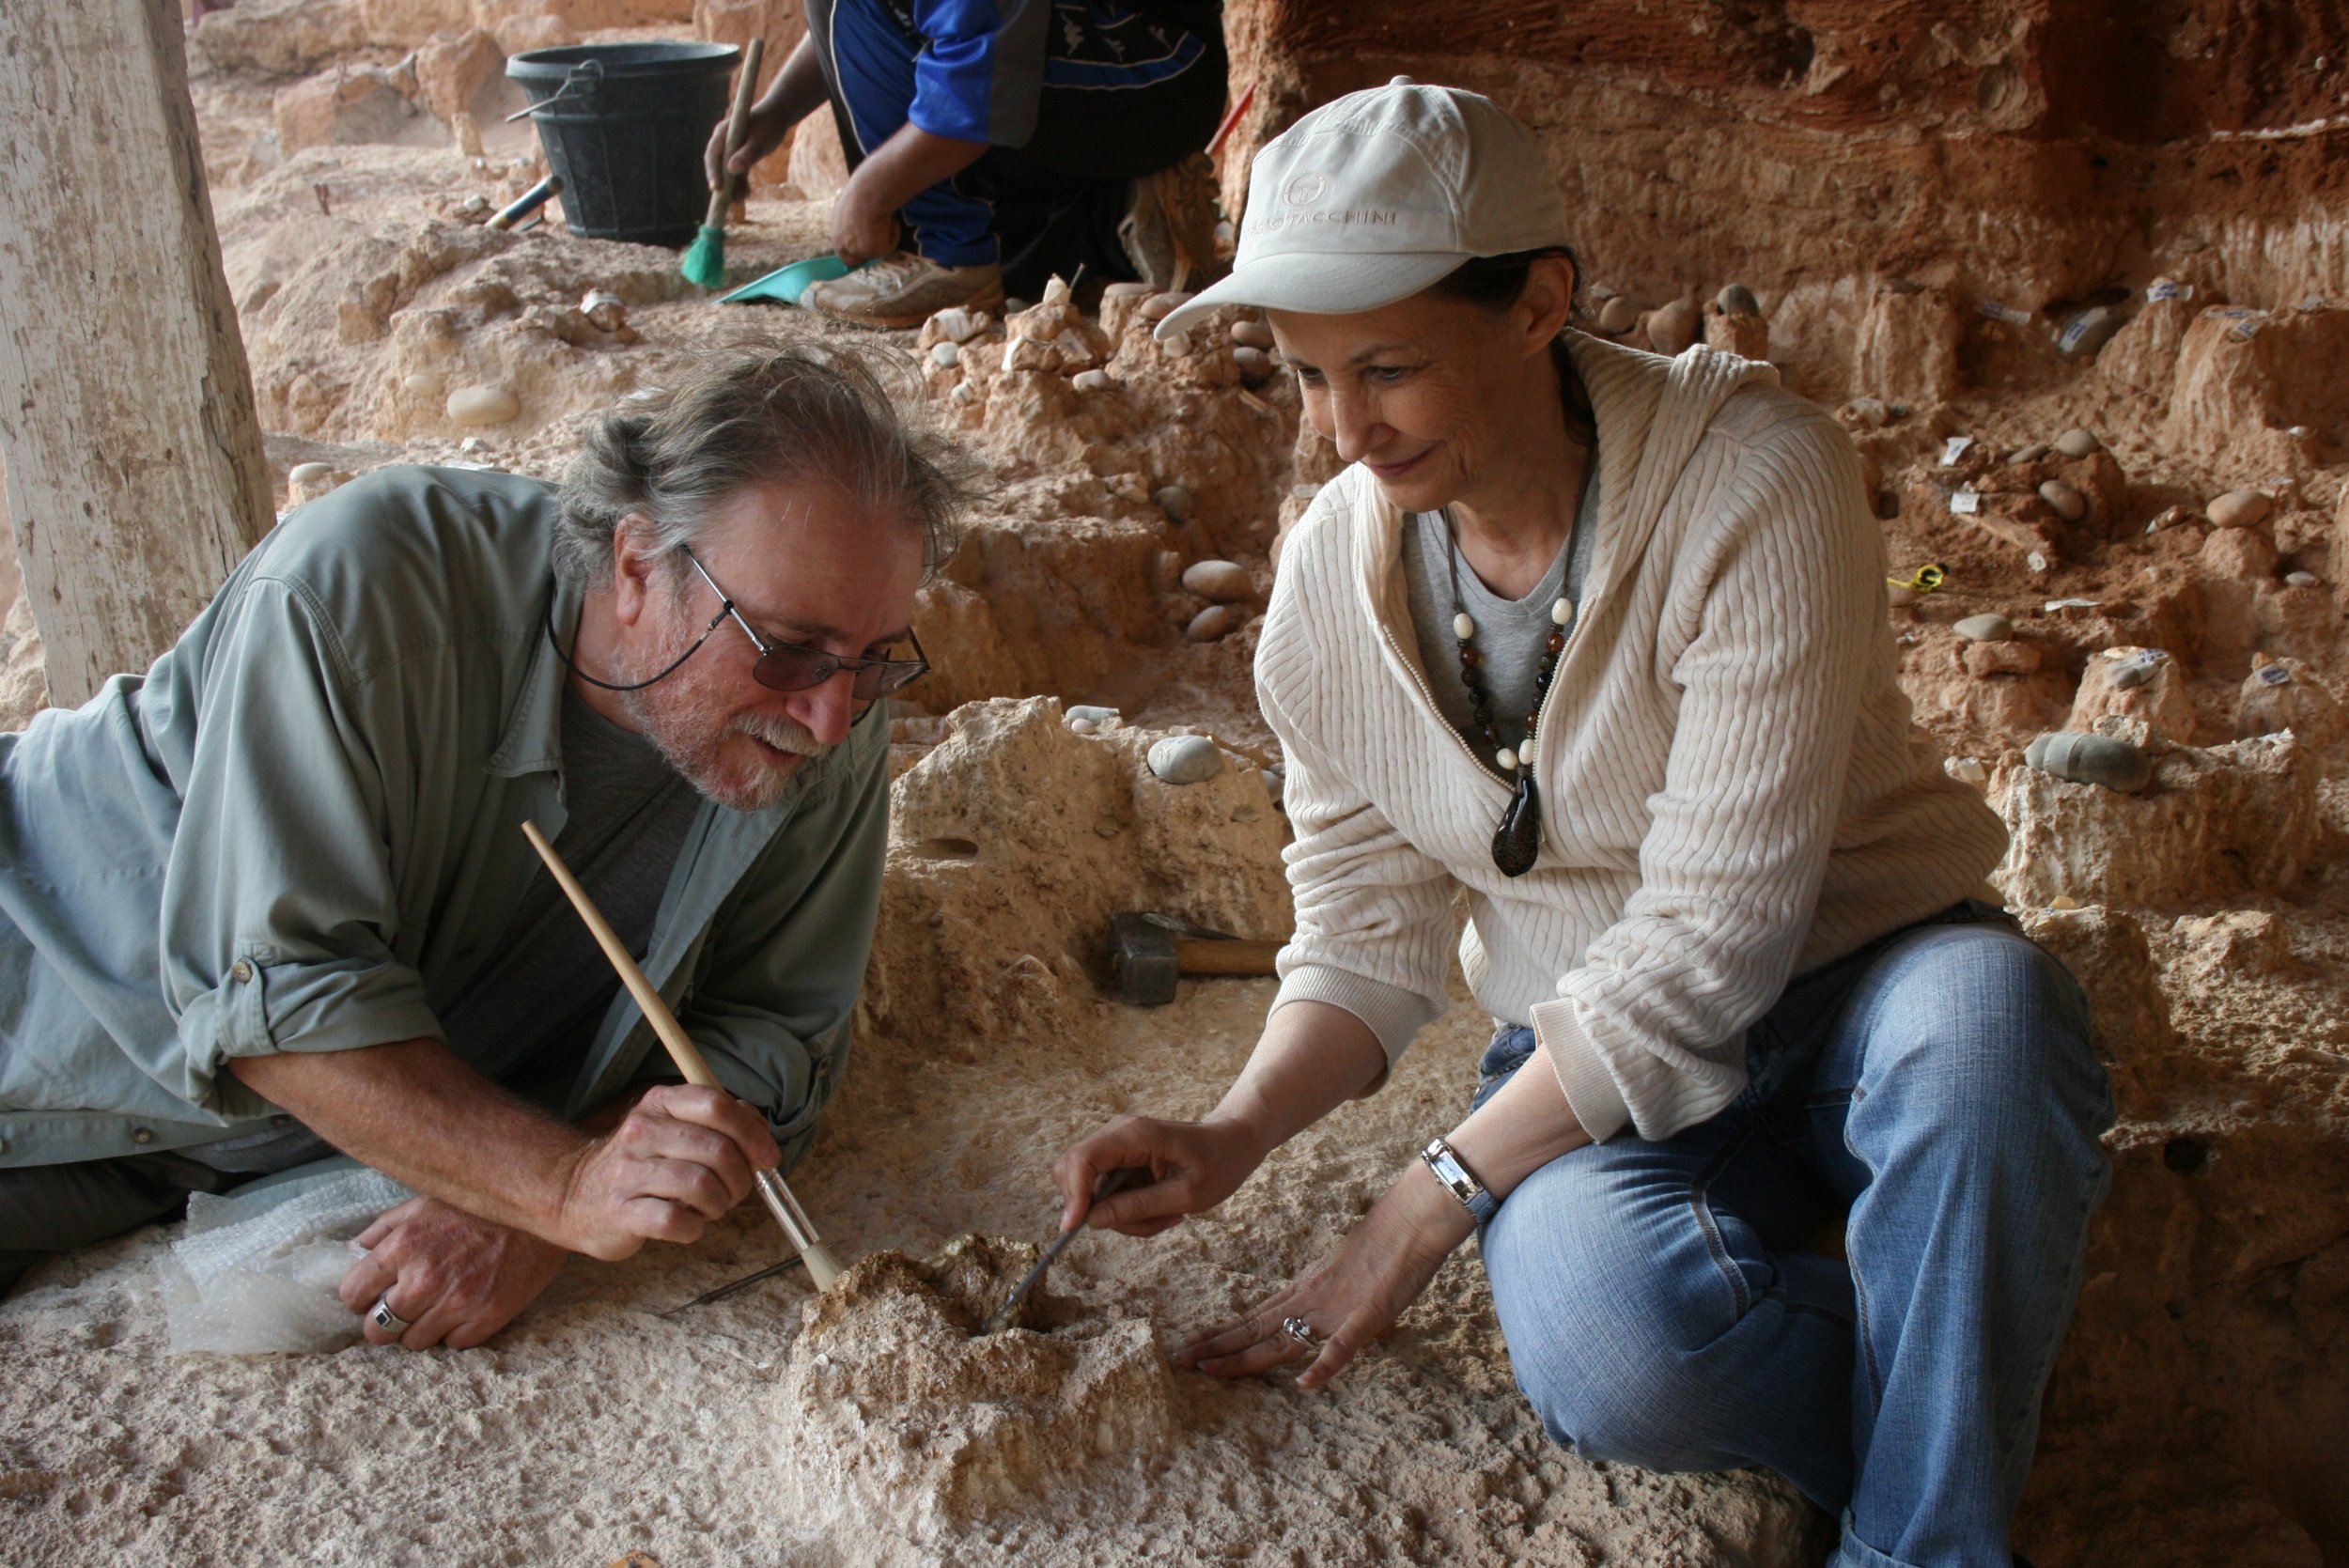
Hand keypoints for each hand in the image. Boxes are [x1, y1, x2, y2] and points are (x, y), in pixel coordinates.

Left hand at [339, 1196, 566, 1350]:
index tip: (370, 1297)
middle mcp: (425, 1277)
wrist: (539, 1209)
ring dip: (420, 1328)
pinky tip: (464, 1308)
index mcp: (403, 1245)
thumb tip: (354, 1255)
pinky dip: (455, 1330)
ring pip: (415, 1342)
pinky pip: (454, 1343)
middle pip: (379, 1329)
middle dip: (384, 1323)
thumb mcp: (423, 1204)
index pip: (353, 1294)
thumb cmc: (478, 1205)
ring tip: (436, 1308)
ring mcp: (458, 1300)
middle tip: (400, 1311)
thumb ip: (383, 1231)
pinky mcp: (488, 1316)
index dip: (359, 1298)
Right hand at [552, 1083, 779, 1260]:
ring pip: (701, 1185)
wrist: (572, 1195)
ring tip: (709, 1208)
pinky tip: (687, 1225)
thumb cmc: (641, 1164)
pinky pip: (676, 1221)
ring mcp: (628, 1172)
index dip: (752, 1133)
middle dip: (740, 1177)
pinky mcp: (620, 1212)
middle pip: (717, 1149)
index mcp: (660, 1103)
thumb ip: (719, 1124)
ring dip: (719, 1204)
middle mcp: (642, 1131)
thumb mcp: (674, 1129)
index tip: (768, 1157)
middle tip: (735, 1192)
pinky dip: (694, 1228)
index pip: (717, 1106)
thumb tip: (762, 1134)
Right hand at [705, 97, 793, 193]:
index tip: (716, 188)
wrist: (778, 117)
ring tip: (739, 202)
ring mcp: (730, 149)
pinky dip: (741, 184)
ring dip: (732, 188)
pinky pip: (737, 173)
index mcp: (723, 133)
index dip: (713, 172)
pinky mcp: (739, 156)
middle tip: (725, 202)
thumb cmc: (769, 125)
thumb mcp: (760, 141)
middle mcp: (723, 142)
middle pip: (717, 166)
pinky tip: (746, 196)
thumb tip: (731, 169)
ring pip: (728, 172)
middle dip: (721, 184)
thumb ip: (747, 155)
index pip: (713, 155)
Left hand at [829, 170, 902, 262]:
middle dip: (867, 253)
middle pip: (852, 260)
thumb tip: (862, 219)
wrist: (869, 192)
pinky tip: (891, 219)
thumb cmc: (862, 190)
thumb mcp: (851, 204)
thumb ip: (852, 218)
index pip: (842, 249)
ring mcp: (857, 250)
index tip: (868, 243)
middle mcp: (842, 244)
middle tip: (881, 243)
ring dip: (884, 235)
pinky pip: (889, 246)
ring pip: (876, 249)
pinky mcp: (873, 252)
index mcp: (835, 231)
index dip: (855, 248)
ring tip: (887, 216)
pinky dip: (894, 233)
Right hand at [1051, 1113, 1269, 1237]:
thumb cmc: (1218, 1163)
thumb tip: (1093, 1221)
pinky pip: (1108, 1195)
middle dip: (1101, 1210)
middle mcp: (1118, 1135)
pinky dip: (1129, 1212)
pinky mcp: (1120, 1163)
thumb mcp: (1186, 1194)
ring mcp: (1116, 1148)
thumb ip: (1139, 1206)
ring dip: (1124, 1216)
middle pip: (1076, 1174)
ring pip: (1093, 1192)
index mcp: (1135, 1135)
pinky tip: (1162, 1210)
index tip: (1074, 1227)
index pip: (1083, 1159)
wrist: (1232, 1144)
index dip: (1073, 1194)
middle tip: (1148, 1223)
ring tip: (1167, 1216)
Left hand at [1178, 1162, 1471, 1389]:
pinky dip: (1323, 1366)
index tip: (1194, 1346)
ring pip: (1281, 1338)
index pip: (1255, 1318)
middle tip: (1179, 1359)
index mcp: (1306, 1290)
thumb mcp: (1354, 1277)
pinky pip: (1342, 1346)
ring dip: (1244, 1357)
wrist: (1412, 1218)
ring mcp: (1335, 1309)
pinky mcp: (1366, 1315)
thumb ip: (1344, 1305)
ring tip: (1210, 1370)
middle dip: (1216, 1347)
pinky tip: (1305, 1385)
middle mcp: (1311, 1300)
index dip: (1223, 1335)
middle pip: (1255, 1329)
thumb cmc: (1388, 1244)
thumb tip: (1347, 1330)